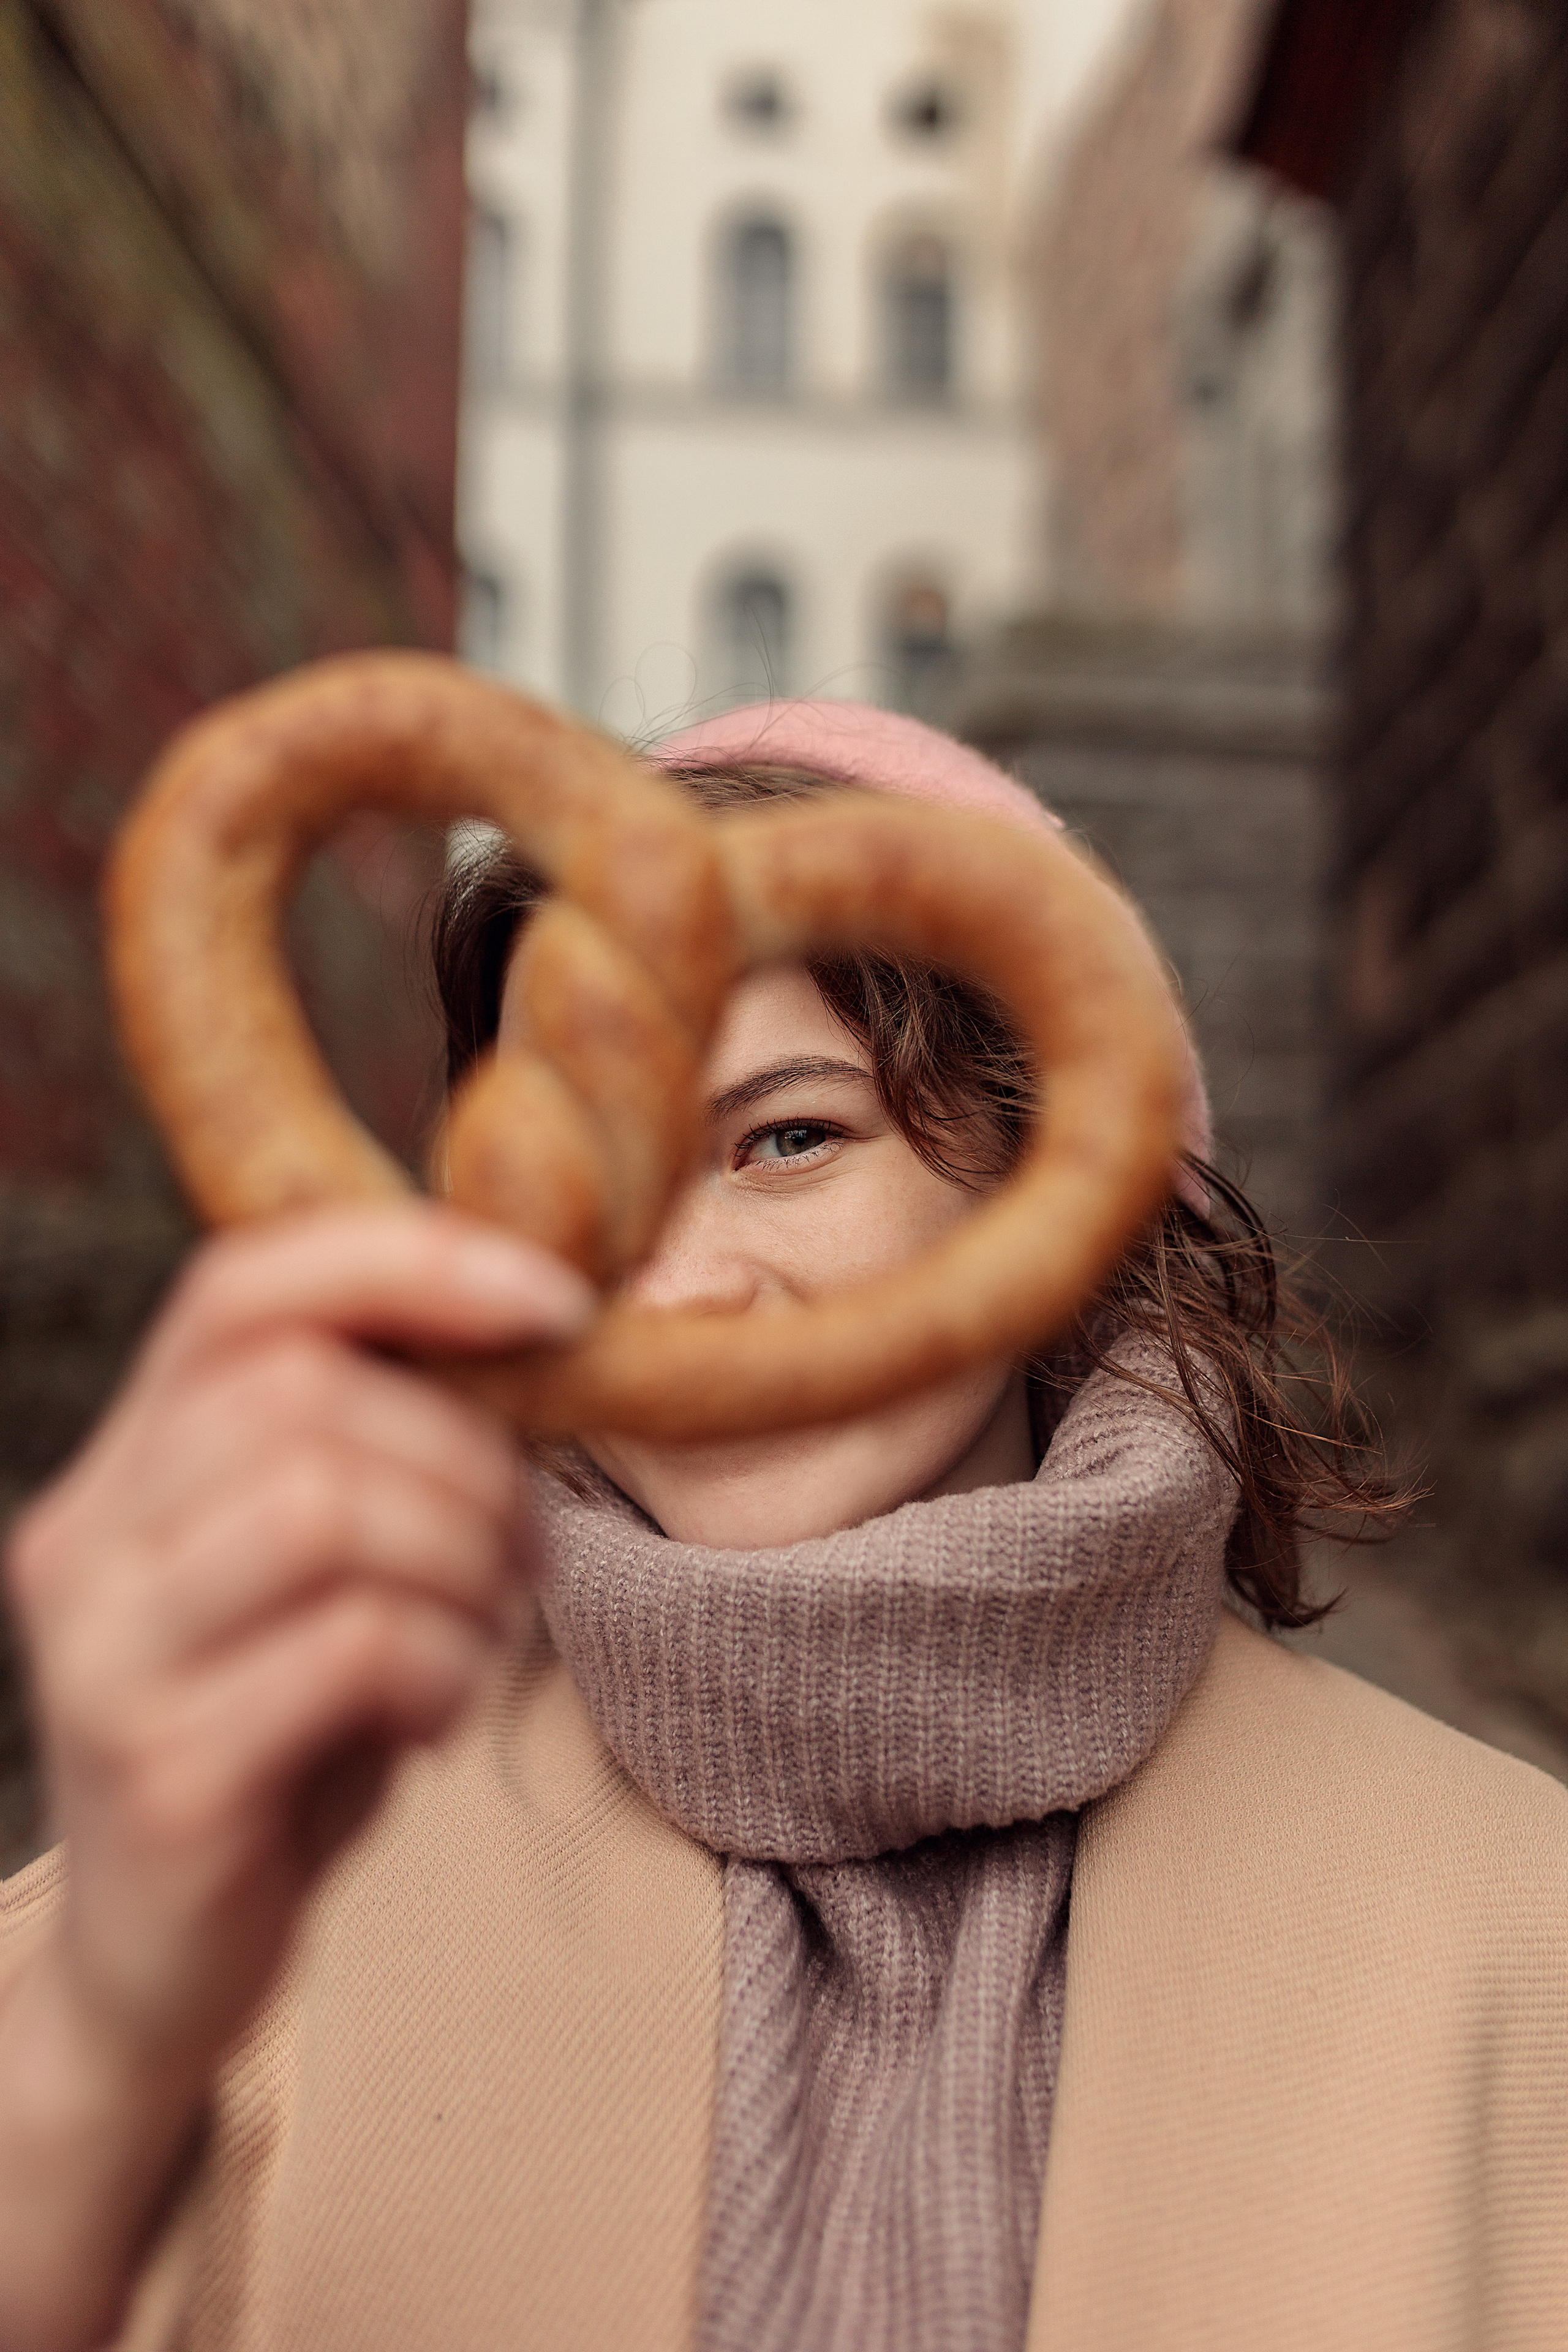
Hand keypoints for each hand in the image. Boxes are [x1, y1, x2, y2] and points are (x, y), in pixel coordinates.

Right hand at [0, 1202, 589, 2351]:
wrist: (162, 1967)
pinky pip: (345, 1648)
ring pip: (320, 1505)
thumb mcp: (321, 1578)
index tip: (554, 1303)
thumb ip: (375, 1457)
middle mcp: (86, 1540)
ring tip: (487, 1628)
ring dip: (460, 1557)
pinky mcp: (156, 1770)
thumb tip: (536, 1334)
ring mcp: (104, 1656)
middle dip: (465, 1457)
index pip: (241, 1286)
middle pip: (301, 1393)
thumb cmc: (278, 1740)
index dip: (406, 1262)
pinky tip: (442, 1709)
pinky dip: (440, 1663)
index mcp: (125, 1465)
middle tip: (524, 1550)